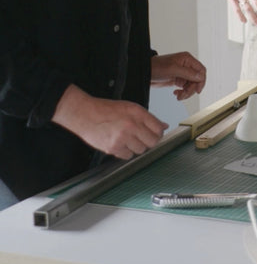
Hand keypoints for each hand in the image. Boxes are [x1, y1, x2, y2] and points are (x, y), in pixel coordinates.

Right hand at [52, 85, 167, 159]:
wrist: (85, 114)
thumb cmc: (106, 110)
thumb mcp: (130, 108)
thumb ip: (148, 118)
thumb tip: (164, 126)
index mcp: (137, 113)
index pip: (158, 128)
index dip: (158, 132)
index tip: (155, 134)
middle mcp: (131, 125)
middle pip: (152, 142)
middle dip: (149, 141)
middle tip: (141, 137)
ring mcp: (122, 137)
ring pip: (141, 150)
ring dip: (136, 146)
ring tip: (127, 138)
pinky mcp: (113, 148)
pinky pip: (128, 156)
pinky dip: (126, 152)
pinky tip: (119, 143)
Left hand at [150, 52, 206, 100]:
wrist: (144, 73)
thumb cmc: (156, 67)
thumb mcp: (173, 69)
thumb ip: (188, 73)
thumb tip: (201, 77)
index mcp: (187, 59)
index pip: (201, 70)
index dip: (201, 81)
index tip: (197, 90)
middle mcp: (186, 66)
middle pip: (197, 80)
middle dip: (191, 89)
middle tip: (183, 95)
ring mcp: (183, 73)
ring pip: (192, 85)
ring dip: (187, 92)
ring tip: (178, 96)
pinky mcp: (178, 79)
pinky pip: (186, 88)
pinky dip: (183, 92)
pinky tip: (176, 93)